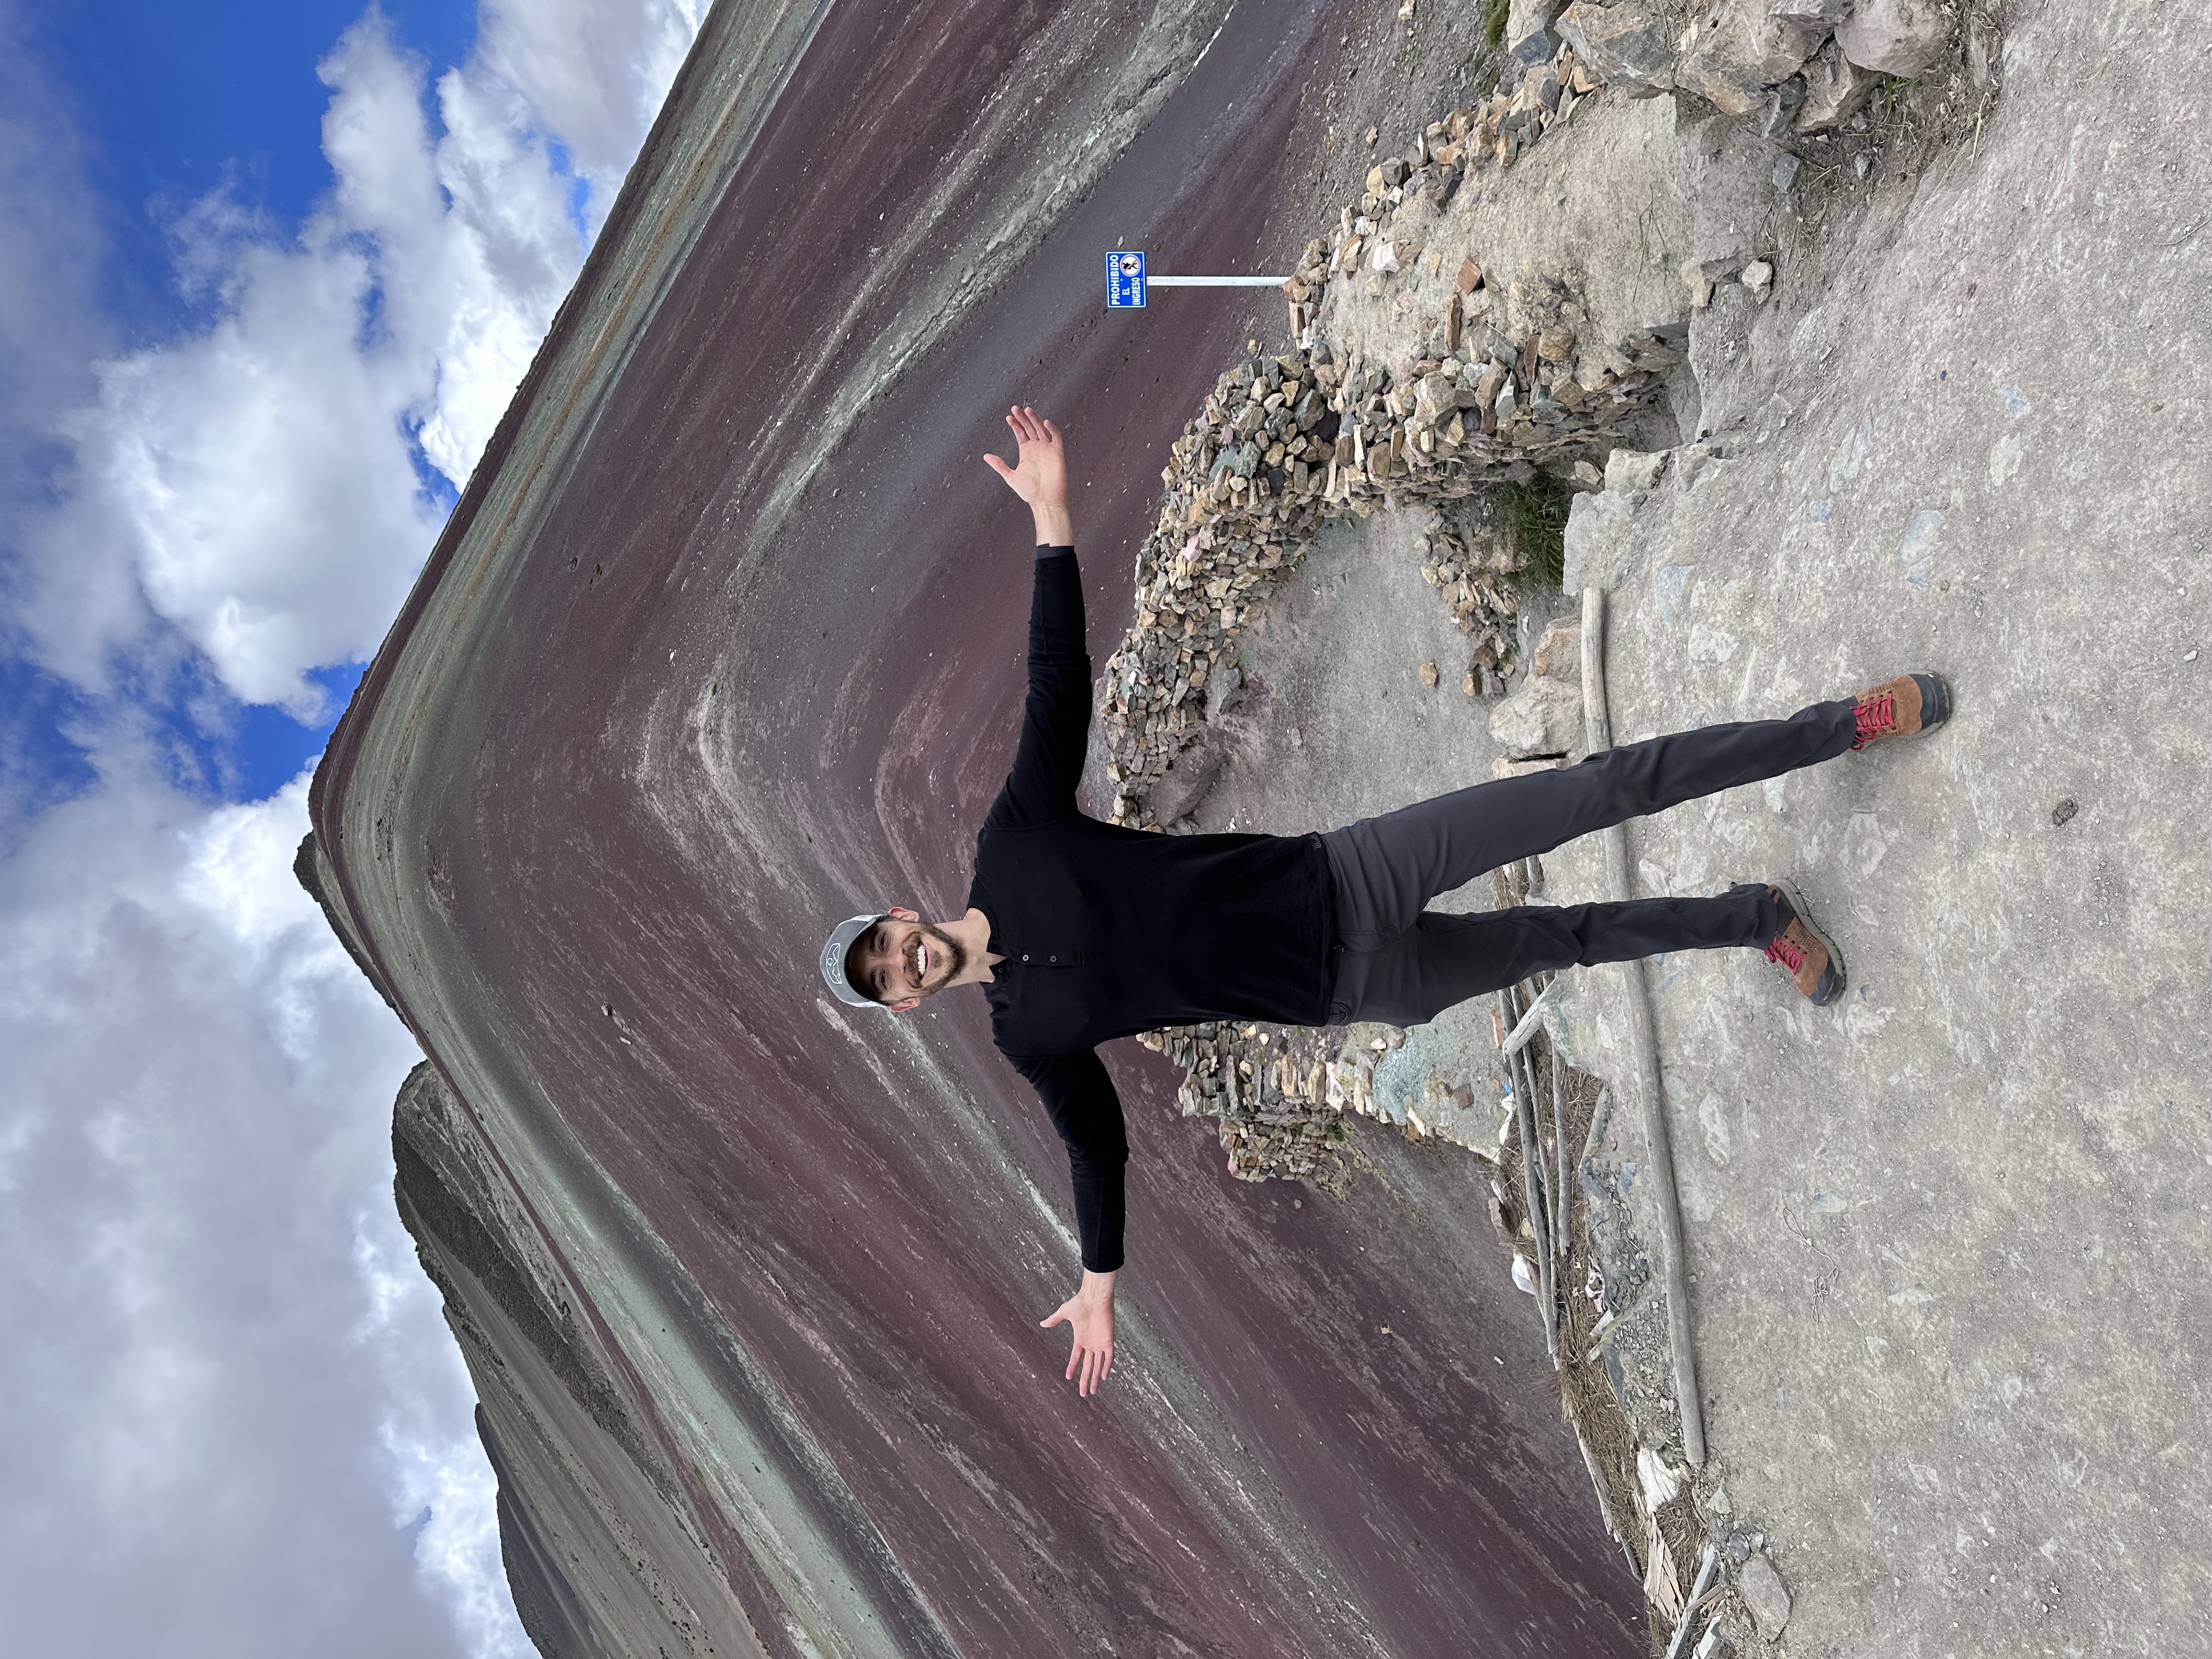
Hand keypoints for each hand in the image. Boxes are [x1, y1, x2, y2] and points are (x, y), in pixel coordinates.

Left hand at [984, 405, 1072, 544]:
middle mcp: (1037, 448)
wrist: (1045, 501)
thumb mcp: (1011, 477)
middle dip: (1023, 418)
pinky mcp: (1058, 453)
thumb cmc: (1030, 491)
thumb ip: (999, 465)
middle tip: (1016, 408)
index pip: (1021, 432)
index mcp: (1026, 451)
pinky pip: (1056, 437)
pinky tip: (1045, 422)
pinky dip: (1052, 429)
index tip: (1008, 418)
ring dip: (1035, 420)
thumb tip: (986, 456)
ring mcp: (1047, 449)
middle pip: (1030, 427)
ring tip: (1027, 411)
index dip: (1015, 424)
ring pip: (1042, 429)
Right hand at [1039, 1268, 1115, 1396]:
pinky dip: (1107, 1366)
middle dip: (1085, 1380)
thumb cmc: (1080, 1303)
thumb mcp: (1065, 1312)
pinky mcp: (1108, 1341)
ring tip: (1092, 1391)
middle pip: (1088, 1366)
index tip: (1068, 1378)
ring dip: (1095, 1378)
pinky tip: (1104, 1376)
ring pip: (1098, 1365)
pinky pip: (1109, 1357)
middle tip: (1083, 1394)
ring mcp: (1100, 1343)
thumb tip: (1041, 1323)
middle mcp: (1091, 1343)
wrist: (1095, 1297)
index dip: (1073, 1367)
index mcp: (1081, 1338)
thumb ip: (1054, 1319)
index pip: (1077, 1357)